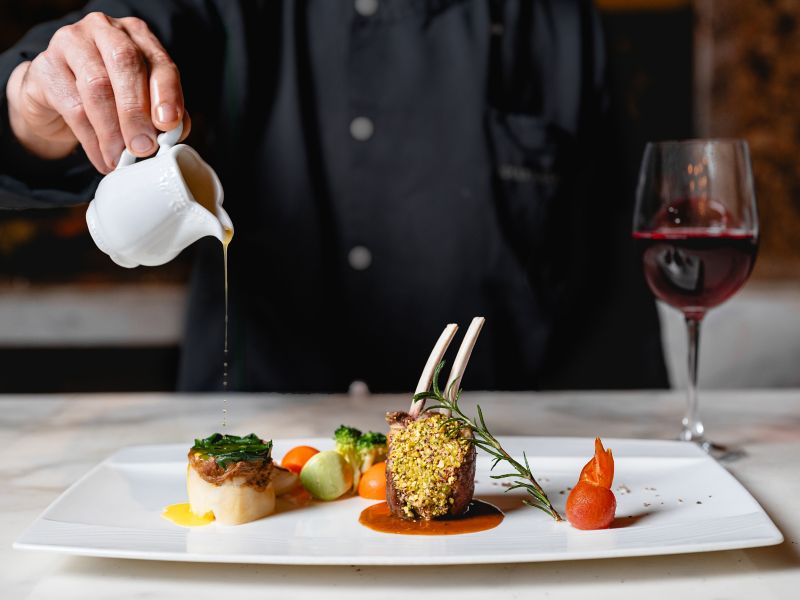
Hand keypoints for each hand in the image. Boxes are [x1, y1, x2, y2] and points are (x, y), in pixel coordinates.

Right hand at [6, 12, 190, 173]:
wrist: (55, 97)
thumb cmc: (108, 97)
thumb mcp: (140, 100)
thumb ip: (160, 112)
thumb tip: (174, 133)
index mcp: (137, 36)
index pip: (158, 61)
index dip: (167, 93)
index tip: (168, 124)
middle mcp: (104, 31)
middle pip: (125, 65)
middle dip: (137, 112)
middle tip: (143, 148)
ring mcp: (70, 43)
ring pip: (97, 87)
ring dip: (112, 131)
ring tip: (121, 159)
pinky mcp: (45, 67)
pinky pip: (72, 107)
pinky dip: (92, 140)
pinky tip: (102, 158)